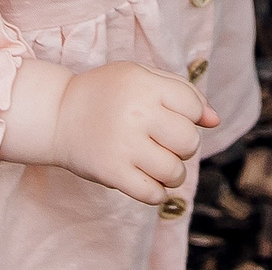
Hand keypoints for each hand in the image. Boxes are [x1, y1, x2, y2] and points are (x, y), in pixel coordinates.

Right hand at [4, 60, 220, 205]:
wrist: (57, 114)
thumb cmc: (105, 94)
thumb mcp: (139, 77)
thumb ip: (181, 92)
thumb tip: (215, 120)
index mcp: (144, 84)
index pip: (192, 106)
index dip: (189, 116)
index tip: (170, 118)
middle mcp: (135, 113)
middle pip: (189, 141)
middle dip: (184, 146)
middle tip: (164, 143)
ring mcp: (123, 144)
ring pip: (175, 171)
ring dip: (172, 173)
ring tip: (156, 164)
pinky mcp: (112, 172)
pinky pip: (153, 194)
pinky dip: (157, 192)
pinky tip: (147, 181)